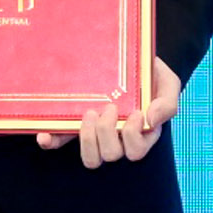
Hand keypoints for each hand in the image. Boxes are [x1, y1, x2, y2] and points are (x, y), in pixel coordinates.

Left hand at [50, 55, 183, 168]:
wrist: (126, 54)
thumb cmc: (149, 72)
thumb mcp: (167, 82)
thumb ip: (168, 102)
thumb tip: (152, 120)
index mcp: (141, 132)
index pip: (136, 151)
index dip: (132, 136)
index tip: (133, 112)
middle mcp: (117, 138)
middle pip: (111, 155)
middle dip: (108, 132)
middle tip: (108, 108)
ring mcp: (95, 133)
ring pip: (90, 158)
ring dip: (87, 138)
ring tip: (89, 113)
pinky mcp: (74, 125)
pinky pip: (60, 142)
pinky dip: (52, 141)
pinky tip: (45, 135)